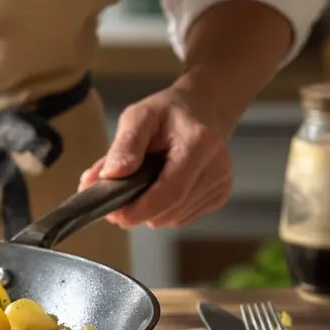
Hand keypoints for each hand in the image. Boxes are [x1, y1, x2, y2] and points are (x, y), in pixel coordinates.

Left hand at [78, 85, 233, 228]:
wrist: (201, 110)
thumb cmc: (167, 114)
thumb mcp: (138, 117)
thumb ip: (124, 145)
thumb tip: (109, 175)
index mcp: (199, 144)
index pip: (170, 192)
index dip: (139, 210)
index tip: (113, 213)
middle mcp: (217, 167)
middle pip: (171, 210)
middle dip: (138, 212)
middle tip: (115, 201)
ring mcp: (221, 184)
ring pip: (173, 218)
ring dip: (150, 211)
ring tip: (140, 184)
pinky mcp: (219, 196)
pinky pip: (181, 217)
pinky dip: (163, 210)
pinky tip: (160, 187)